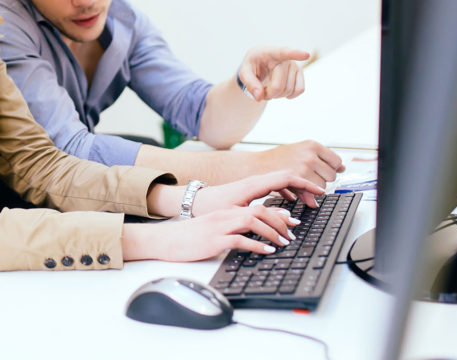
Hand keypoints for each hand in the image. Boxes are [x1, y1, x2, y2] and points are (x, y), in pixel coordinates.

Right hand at [123, 205, 299, 261]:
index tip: (291, 221)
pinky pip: (240, 240)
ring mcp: (219, 227)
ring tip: (284, 243)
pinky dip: (257, 245)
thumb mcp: (212, 230)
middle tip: (292, 233)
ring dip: (272, 232)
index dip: (277, 213)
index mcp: (226, 212)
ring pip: (253, 222)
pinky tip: (267, 251)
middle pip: (259, 211)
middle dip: (280, 221)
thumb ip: (230, 230)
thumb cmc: (187, 238)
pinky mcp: (214, 240)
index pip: (257, 206)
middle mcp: (225, 216)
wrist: (164, 240)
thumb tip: (249, 237)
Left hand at [193, 169, 326, 212]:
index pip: (287, 177)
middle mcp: (255, 180)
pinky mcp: (251, 188)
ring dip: (296, 190)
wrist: (194, 202)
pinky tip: (290, 201)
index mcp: (255, 184)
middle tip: (316, 201)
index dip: (305, 184)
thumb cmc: (212, 207)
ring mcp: (253, 183)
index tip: (319, 192)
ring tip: (306, 203)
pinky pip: (274, 186)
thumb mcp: (239, 214)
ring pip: (281, 181)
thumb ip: (264, 215)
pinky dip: (286, 192)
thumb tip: (288, 218)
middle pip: (288, 177)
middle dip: (305, 187)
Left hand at [238, 46, 309, 101]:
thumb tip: (259, 97)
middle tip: (260, 91)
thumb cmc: (253, 66)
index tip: (306, 55)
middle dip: (268, 93)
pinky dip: (290, 95)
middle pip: (278, 85)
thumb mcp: (244, 72)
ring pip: (289, 90)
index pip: (283, 53)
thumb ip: (249, 83)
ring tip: (269, 88)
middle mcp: (285, 58)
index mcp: (270, 53)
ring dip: (277, 95)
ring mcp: (295, 65)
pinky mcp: (300, 74)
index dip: (295, 54)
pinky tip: (282, 91)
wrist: (260, 64)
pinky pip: (300, 90)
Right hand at [254, 141, 344, 191]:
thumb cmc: (276, 160)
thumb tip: (342, 170)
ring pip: (323, 185)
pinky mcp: (298, 179)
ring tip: (300, 185)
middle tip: (308, 180)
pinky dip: (310, 196)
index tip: (324, 173)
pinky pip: (313, 192)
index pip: (336, 161)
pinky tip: (303, 195)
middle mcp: (310, 154)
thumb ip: (319, 162)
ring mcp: (305, 166)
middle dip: (322, 180)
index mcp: (312, 145)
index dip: (331, 169)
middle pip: (332, 175)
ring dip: (314, 189)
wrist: (254, 166)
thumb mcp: (298, 154)